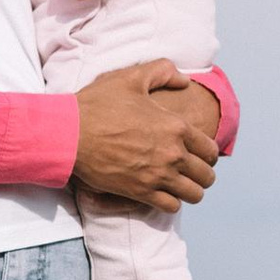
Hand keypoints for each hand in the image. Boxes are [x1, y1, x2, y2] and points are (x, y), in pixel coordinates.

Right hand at [72, 61, 220, 210]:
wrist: (68, 133)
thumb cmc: (97, 104)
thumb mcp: (131, 78)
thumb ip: (163, 72)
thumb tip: (185, 81)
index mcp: (176, 126)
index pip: (211, 150)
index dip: (209, 154)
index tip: (201, 155)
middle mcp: (172, 153)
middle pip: (207, 176)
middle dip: (203, 174)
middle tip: (192, 172)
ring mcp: (157, 175)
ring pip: (194, 195)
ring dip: (190, 191)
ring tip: (181, 186)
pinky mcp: (140, 192)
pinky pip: (171, 207)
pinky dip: (171, 203)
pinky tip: (163, 194)